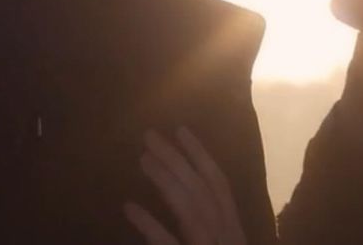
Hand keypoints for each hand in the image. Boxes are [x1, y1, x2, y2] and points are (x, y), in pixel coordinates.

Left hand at [124, 127, 246, 244]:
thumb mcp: (220, 239)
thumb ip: (208, 220)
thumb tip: (182, 186)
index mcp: (233, 228)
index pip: (219, 185)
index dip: (201, 155)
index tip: (180, 130)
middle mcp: (225, 234)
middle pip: (201, 190)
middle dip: (176, 159)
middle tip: (149, 135)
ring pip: (188, 210)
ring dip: (166, 181)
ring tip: (143, 159)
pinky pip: (168, 243)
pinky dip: (150, 224)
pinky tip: (129, 207)